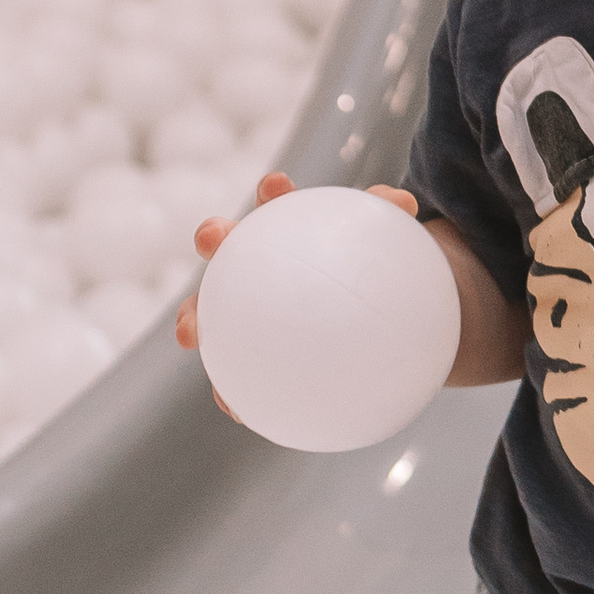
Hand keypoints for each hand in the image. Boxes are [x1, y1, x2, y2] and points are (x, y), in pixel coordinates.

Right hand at [173, 174, 421, 411]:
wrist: (357, 319)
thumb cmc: (362, 275)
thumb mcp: (381, 251)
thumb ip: (388, 221)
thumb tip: (403, 203)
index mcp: (285, 234)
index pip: (278, 205)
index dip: (274, 193)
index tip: (276, 186)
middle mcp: (254, 265)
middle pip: (227, 246)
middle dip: (213, 236)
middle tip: (212, 238)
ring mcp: (244, 309)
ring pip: (210, 310)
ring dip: (194, 318)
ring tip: (189, 334)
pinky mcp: (247, 353)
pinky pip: (235, 372)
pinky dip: (230, 389)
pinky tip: (235, 407)